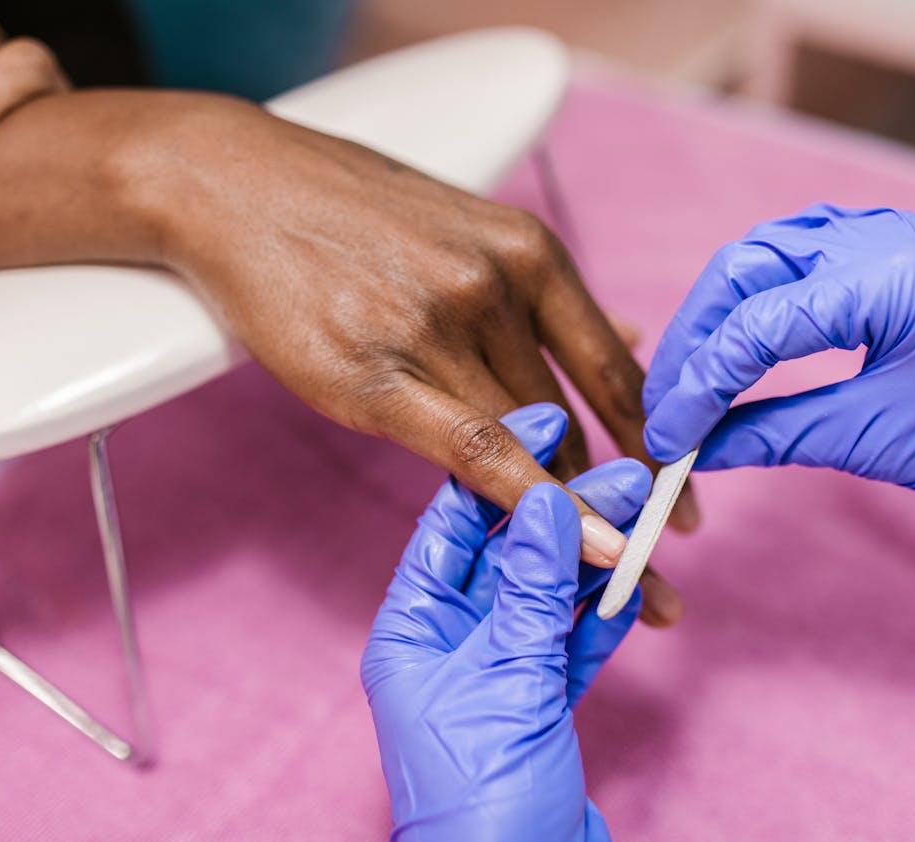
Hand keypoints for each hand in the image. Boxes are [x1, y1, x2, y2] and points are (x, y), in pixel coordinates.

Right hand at [141, 97, 695, 589]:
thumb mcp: (469, 229)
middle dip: (621, 501)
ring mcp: (436, 328)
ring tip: (611, 582)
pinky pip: (475, 451)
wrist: (235, 186)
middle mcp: (496, 287)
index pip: (616, 369)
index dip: (657, 442)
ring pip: (530, 445)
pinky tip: (577, 549)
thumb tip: (631, 337)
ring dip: (573, 518)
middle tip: (660, 563)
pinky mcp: (375, 375)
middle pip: (575, 422)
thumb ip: (549, 298)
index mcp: (529, 252)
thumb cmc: (351, 213)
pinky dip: (533, 505)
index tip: (680, 497)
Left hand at [362, 403, 644, 841]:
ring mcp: (497, 675)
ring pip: (552, 599)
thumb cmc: (482, 807)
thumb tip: (548, 502)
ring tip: (646, 522)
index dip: (499, 467)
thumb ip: (532, 591)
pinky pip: (573, 645)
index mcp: (411, 630)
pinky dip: (605, 617)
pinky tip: (637, 586)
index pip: (452, 525)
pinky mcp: (539, 708)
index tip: (545, 417)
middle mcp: (448, 644)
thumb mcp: (507, 680)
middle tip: (626, 474)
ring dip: (599, 563)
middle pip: (513, 558)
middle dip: (569, 517)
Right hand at [643, 204, 914, 579]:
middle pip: (745, 268)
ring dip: (717, 315)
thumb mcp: (872, 438)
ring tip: (688, 377)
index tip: (668, 435)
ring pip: (761, 256)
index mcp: (889, 277)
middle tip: (665, 402)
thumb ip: (773, 434)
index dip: (700, 384)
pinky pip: (792, 261)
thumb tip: (698, 449)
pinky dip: (753, 302)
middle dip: (695, 337)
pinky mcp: (878, 252)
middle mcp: (879, 237)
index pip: (758, 324)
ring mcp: (880, 236)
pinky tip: (733, 344)